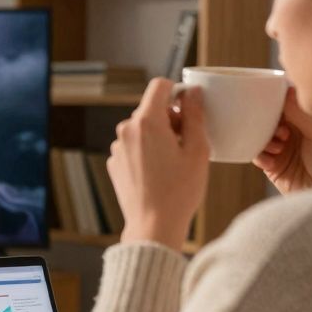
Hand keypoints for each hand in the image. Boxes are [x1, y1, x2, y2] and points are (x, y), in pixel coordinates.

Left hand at [108, 79, 209, 248]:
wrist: (153, 225)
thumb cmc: (180, 190)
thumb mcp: (197, 149)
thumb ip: (195, 115)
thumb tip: (192, 92)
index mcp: (146, 122)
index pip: (159, 86)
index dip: (177, 92)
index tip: (188, 109)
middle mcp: (126, 130)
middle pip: (151, 109)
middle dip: (171, 119)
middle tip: (187, 143)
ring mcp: (117, 148)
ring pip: (142, 129)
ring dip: (158, 136)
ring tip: (174, 162)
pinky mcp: (114, 163)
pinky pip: (133, 147)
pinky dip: (147, 152)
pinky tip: (159, 173)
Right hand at [253, 87, 311, 193]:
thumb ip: (301, 113)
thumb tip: (284, 89)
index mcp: (305, 118)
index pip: (283, 101)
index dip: (273, 100)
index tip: (268, 102)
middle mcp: (291, 130)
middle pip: (266, 117)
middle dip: (266, 122)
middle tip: (280, 131)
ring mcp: (279, 147)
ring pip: (257, 135)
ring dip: (264, 140)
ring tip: (278, 148)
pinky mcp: (270, 164)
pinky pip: (254, 154)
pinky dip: (260, 156)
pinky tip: (272, 162)